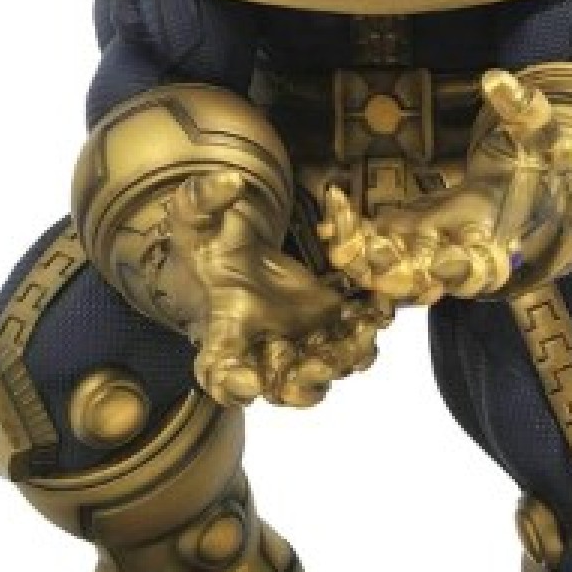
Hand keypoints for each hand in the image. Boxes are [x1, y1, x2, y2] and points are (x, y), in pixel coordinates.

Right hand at [163, 170, 392, 407]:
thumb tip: (229, 182)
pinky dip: (364, 337)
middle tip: (321, 369)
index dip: (231, 382)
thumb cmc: (208, 247)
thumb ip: (203, 200)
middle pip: (279, 389)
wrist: (231, 257)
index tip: (246, 381)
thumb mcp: (194, 218)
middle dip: (302, 386)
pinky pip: (347, 346)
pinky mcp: (324, 329)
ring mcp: (295, 344)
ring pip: (322, 373)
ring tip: (360, 338)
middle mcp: (260, 350)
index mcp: (223, 331)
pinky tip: (377, 314)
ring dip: (343, 362)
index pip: (218, 370)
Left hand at [318, 70, 571, 303]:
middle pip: (422, 280)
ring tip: (336, 227)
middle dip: (392, 270)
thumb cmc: (531, 166)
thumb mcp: (537, 135)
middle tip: (370, 250)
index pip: (480, 268)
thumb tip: (497, 78)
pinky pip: (369, 244)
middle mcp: (454, 254)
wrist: (519, 192)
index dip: (460, 269)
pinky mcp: (402, 236)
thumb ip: (523, 109)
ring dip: (359, 256)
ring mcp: (424, 249)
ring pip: (386, 269)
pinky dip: (348, 233)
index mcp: (494, 239)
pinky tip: (330, 209)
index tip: (444, 261)